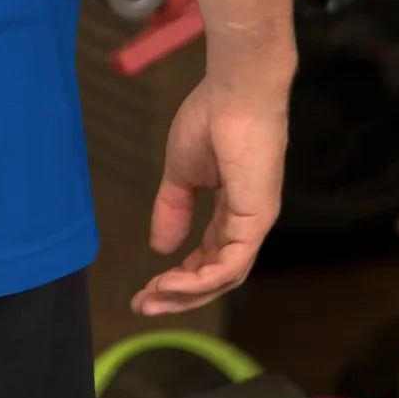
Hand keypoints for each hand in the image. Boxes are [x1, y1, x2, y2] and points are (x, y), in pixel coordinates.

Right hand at [132, 73, 289, 316]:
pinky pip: (231, 263)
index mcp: (232, 211)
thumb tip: (160, 248)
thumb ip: (172, 208)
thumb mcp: (181, 172)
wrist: (235, 91)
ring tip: (151, 297)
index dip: (178, 276)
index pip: (207, 257)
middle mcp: (246, 223)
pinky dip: (202, 279)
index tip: (145, 288)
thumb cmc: (212, 118)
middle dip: (178, 295)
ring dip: (186, 292)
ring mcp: (254, 223)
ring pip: (224, 277)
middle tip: (142, 306)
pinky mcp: (257, 219)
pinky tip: (173, 283)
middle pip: (216, 275)